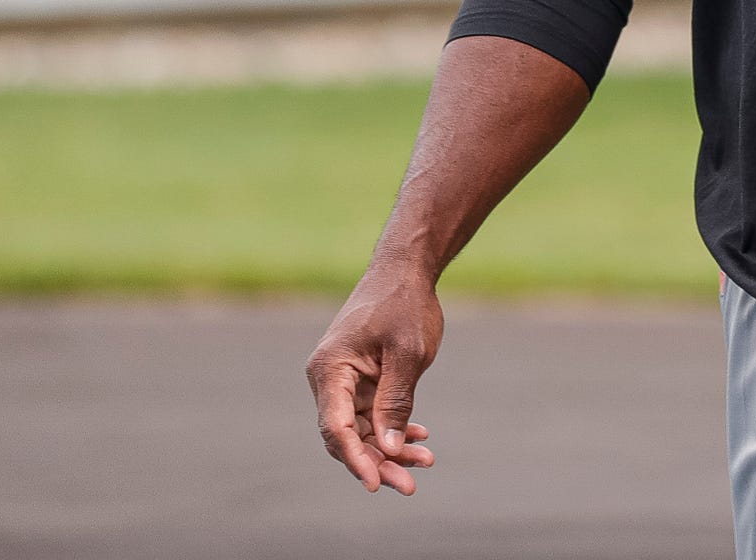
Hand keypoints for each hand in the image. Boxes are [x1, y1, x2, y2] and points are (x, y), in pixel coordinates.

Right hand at [306, 263, 444, 494]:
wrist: (406, 270)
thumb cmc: (405, 304)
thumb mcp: (407, 353)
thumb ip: (396, 400)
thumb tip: (387, 447)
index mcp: (330, 369)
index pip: (336, 427)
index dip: (355, 460)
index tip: (376, 484)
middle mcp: (329, 379)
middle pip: (347, 436)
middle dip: (377, 463)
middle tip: (410, 485)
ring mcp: (344, 382)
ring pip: (362, 431)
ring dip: (390, 449)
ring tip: (425, 461)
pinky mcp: (361, 381)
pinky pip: (372, 416)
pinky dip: (394, 429)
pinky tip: (419, 437)